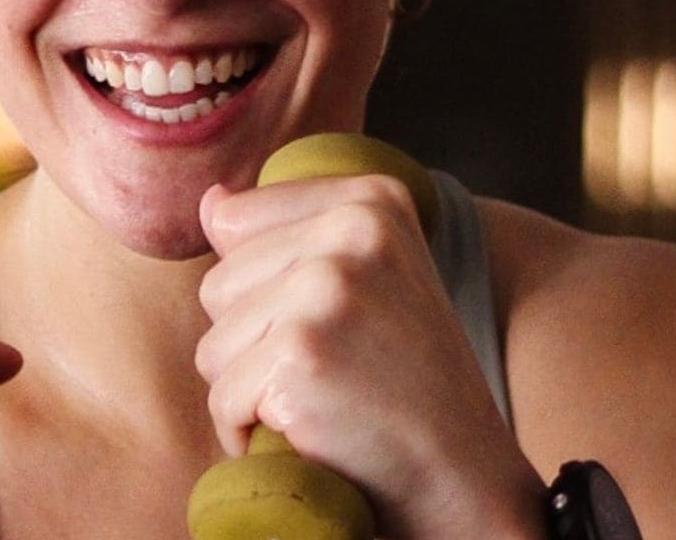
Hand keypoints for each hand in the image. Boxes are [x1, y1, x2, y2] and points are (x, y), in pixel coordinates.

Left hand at [196, 175, 542, 537]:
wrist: (464, 475)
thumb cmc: (409, 382)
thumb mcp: (372, 278)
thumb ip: (291, 231)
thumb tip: (211, 201)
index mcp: (371, 201)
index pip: (235, 222)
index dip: (264, 290)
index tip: (332, 323)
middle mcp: (351, 231)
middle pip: (218, 284)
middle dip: (254, 343)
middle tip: (330, 370)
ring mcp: (326, 290)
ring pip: (214, 343)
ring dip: (250, 389)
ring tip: (321, 398)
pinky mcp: (299, 353)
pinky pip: (222, 397)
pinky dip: (248, 431)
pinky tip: (306, 434)